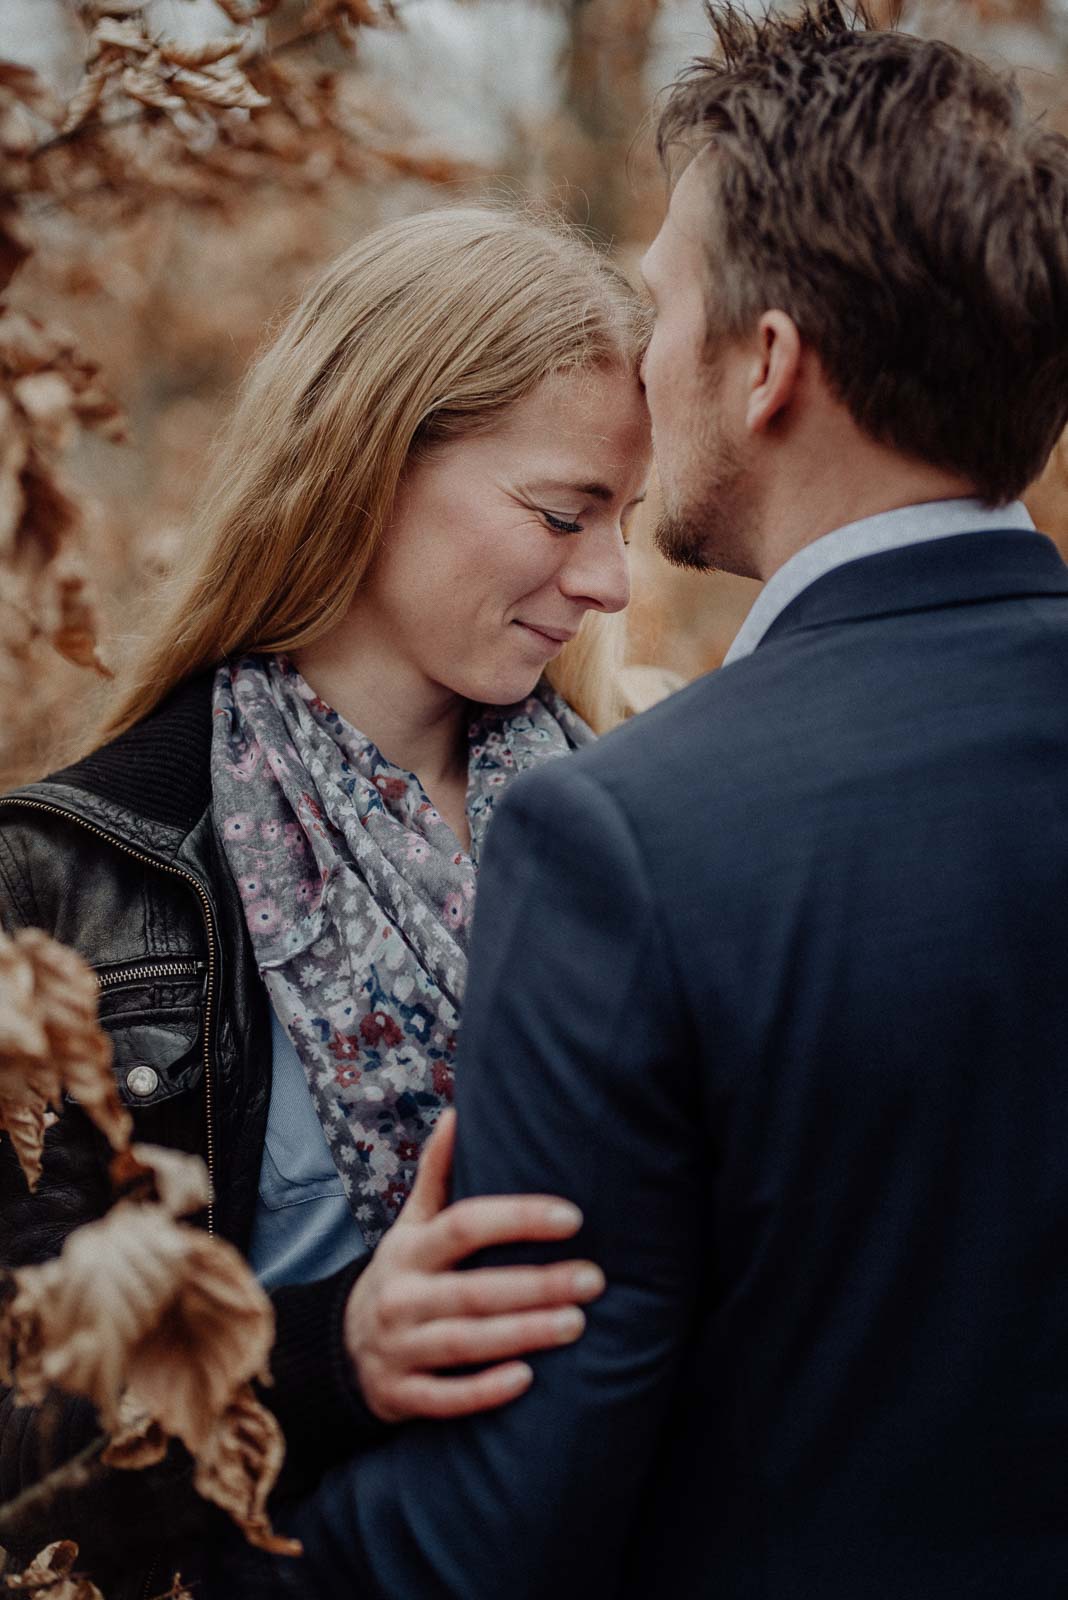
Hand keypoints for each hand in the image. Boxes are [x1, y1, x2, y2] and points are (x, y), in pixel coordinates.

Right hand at [342, 1107, 604, 1422]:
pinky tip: (527, 1380)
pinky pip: (443, 1397)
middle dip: (535, 1284)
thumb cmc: (400, 1277)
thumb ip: (437, 1175)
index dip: (516, 1219)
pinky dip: (483, 1391)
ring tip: (576, 1323)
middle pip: (472, 1289)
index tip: (572, 1217)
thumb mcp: (409, 1226)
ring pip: (463, 1342)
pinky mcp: (400, 1396)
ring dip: (521, 1334)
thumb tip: (459, 1112)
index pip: (463, 1226)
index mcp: (409, 1251)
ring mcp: (400, 1349)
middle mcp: (401, 1297)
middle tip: (593, 1278)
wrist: (338, 1351)